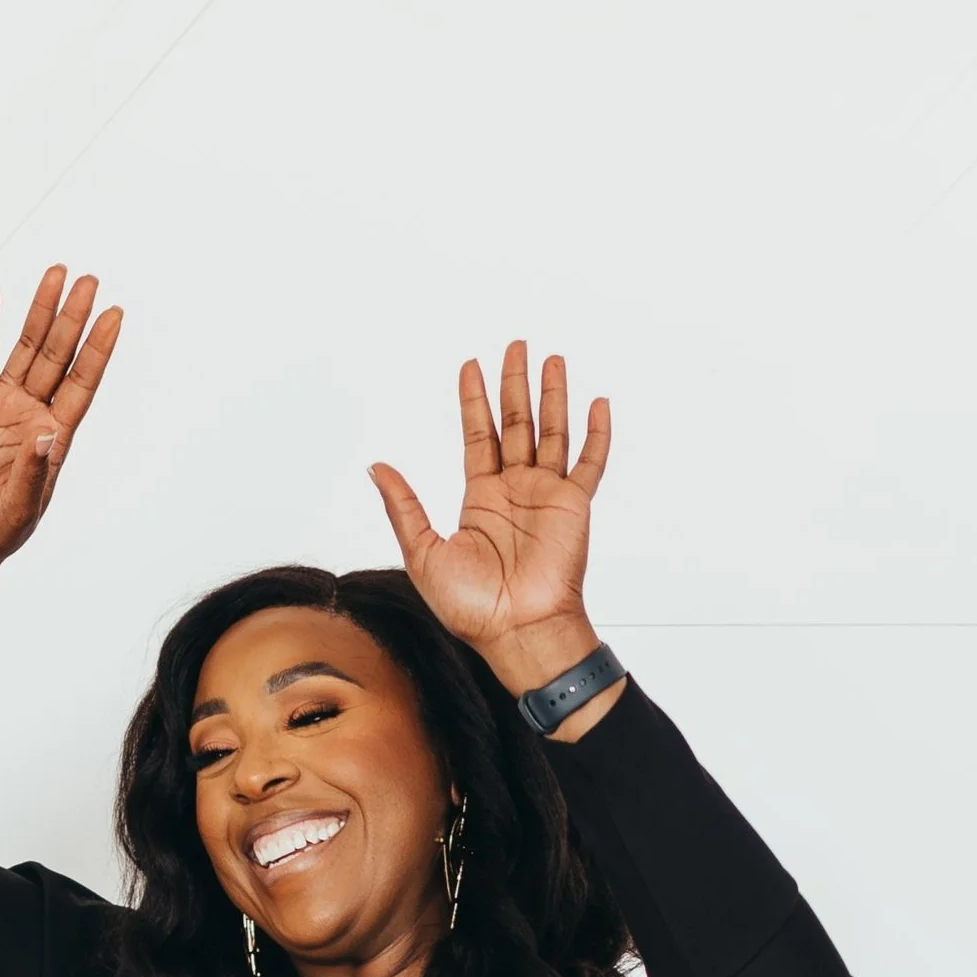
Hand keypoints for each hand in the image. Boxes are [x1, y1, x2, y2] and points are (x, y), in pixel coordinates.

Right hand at [0, 264, 123, 566]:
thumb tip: (47, 433)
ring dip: (39, 311)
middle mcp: (31, 412)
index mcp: (53, 436)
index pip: (81, 383)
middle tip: (90, 280)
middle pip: (57, 356)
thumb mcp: (18, 511)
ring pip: (24, 347)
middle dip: (72, 318)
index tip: (115, 315)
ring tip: (55, 274)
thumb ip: (33, 473)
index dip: (98, 350)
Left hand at [366, 342, 609, 652]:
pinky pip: (590, 463)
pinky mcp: (574, 507)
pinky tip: (598, 403)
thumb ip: (404, 507)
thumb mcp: (423, 553)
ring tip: (551, 358)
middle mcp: (515, 491)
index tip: (470, 365)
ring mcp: (547, 496)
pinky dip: (597, 433)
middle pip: (516, 423)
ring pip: (552, 432)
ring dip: (552, 395)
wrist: (517, 632)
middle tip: (516, 345)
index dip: (474, 400)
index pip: (478, 436)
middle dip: (514, 383)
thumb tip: (377, 468)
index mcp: (481, 499)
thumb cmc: (471, 607)